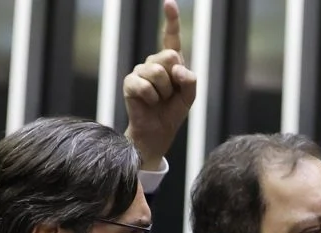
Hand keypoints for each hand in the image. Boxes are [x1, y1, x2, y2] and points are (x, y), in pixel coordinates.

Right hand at [123, 0, 196, 170]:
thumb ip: (190, 80)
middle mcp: (154, 63)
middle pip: (169, 56)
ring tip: (160, 100)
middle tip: (170, 94)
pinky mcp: (130, 82)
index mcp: (170, 63)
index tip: (169, 3)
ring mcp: (140, 71)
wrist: (158, 132)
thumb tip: (177, 68)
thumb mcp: (189, 96)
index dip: (171, 21)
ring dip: (164, 92)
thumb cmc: (173, 112)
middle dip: (174, 79)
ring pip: (158, 72)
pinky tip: (149, 103)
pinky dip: (151, 98)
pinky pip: (144, 86)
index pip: (171, 38)